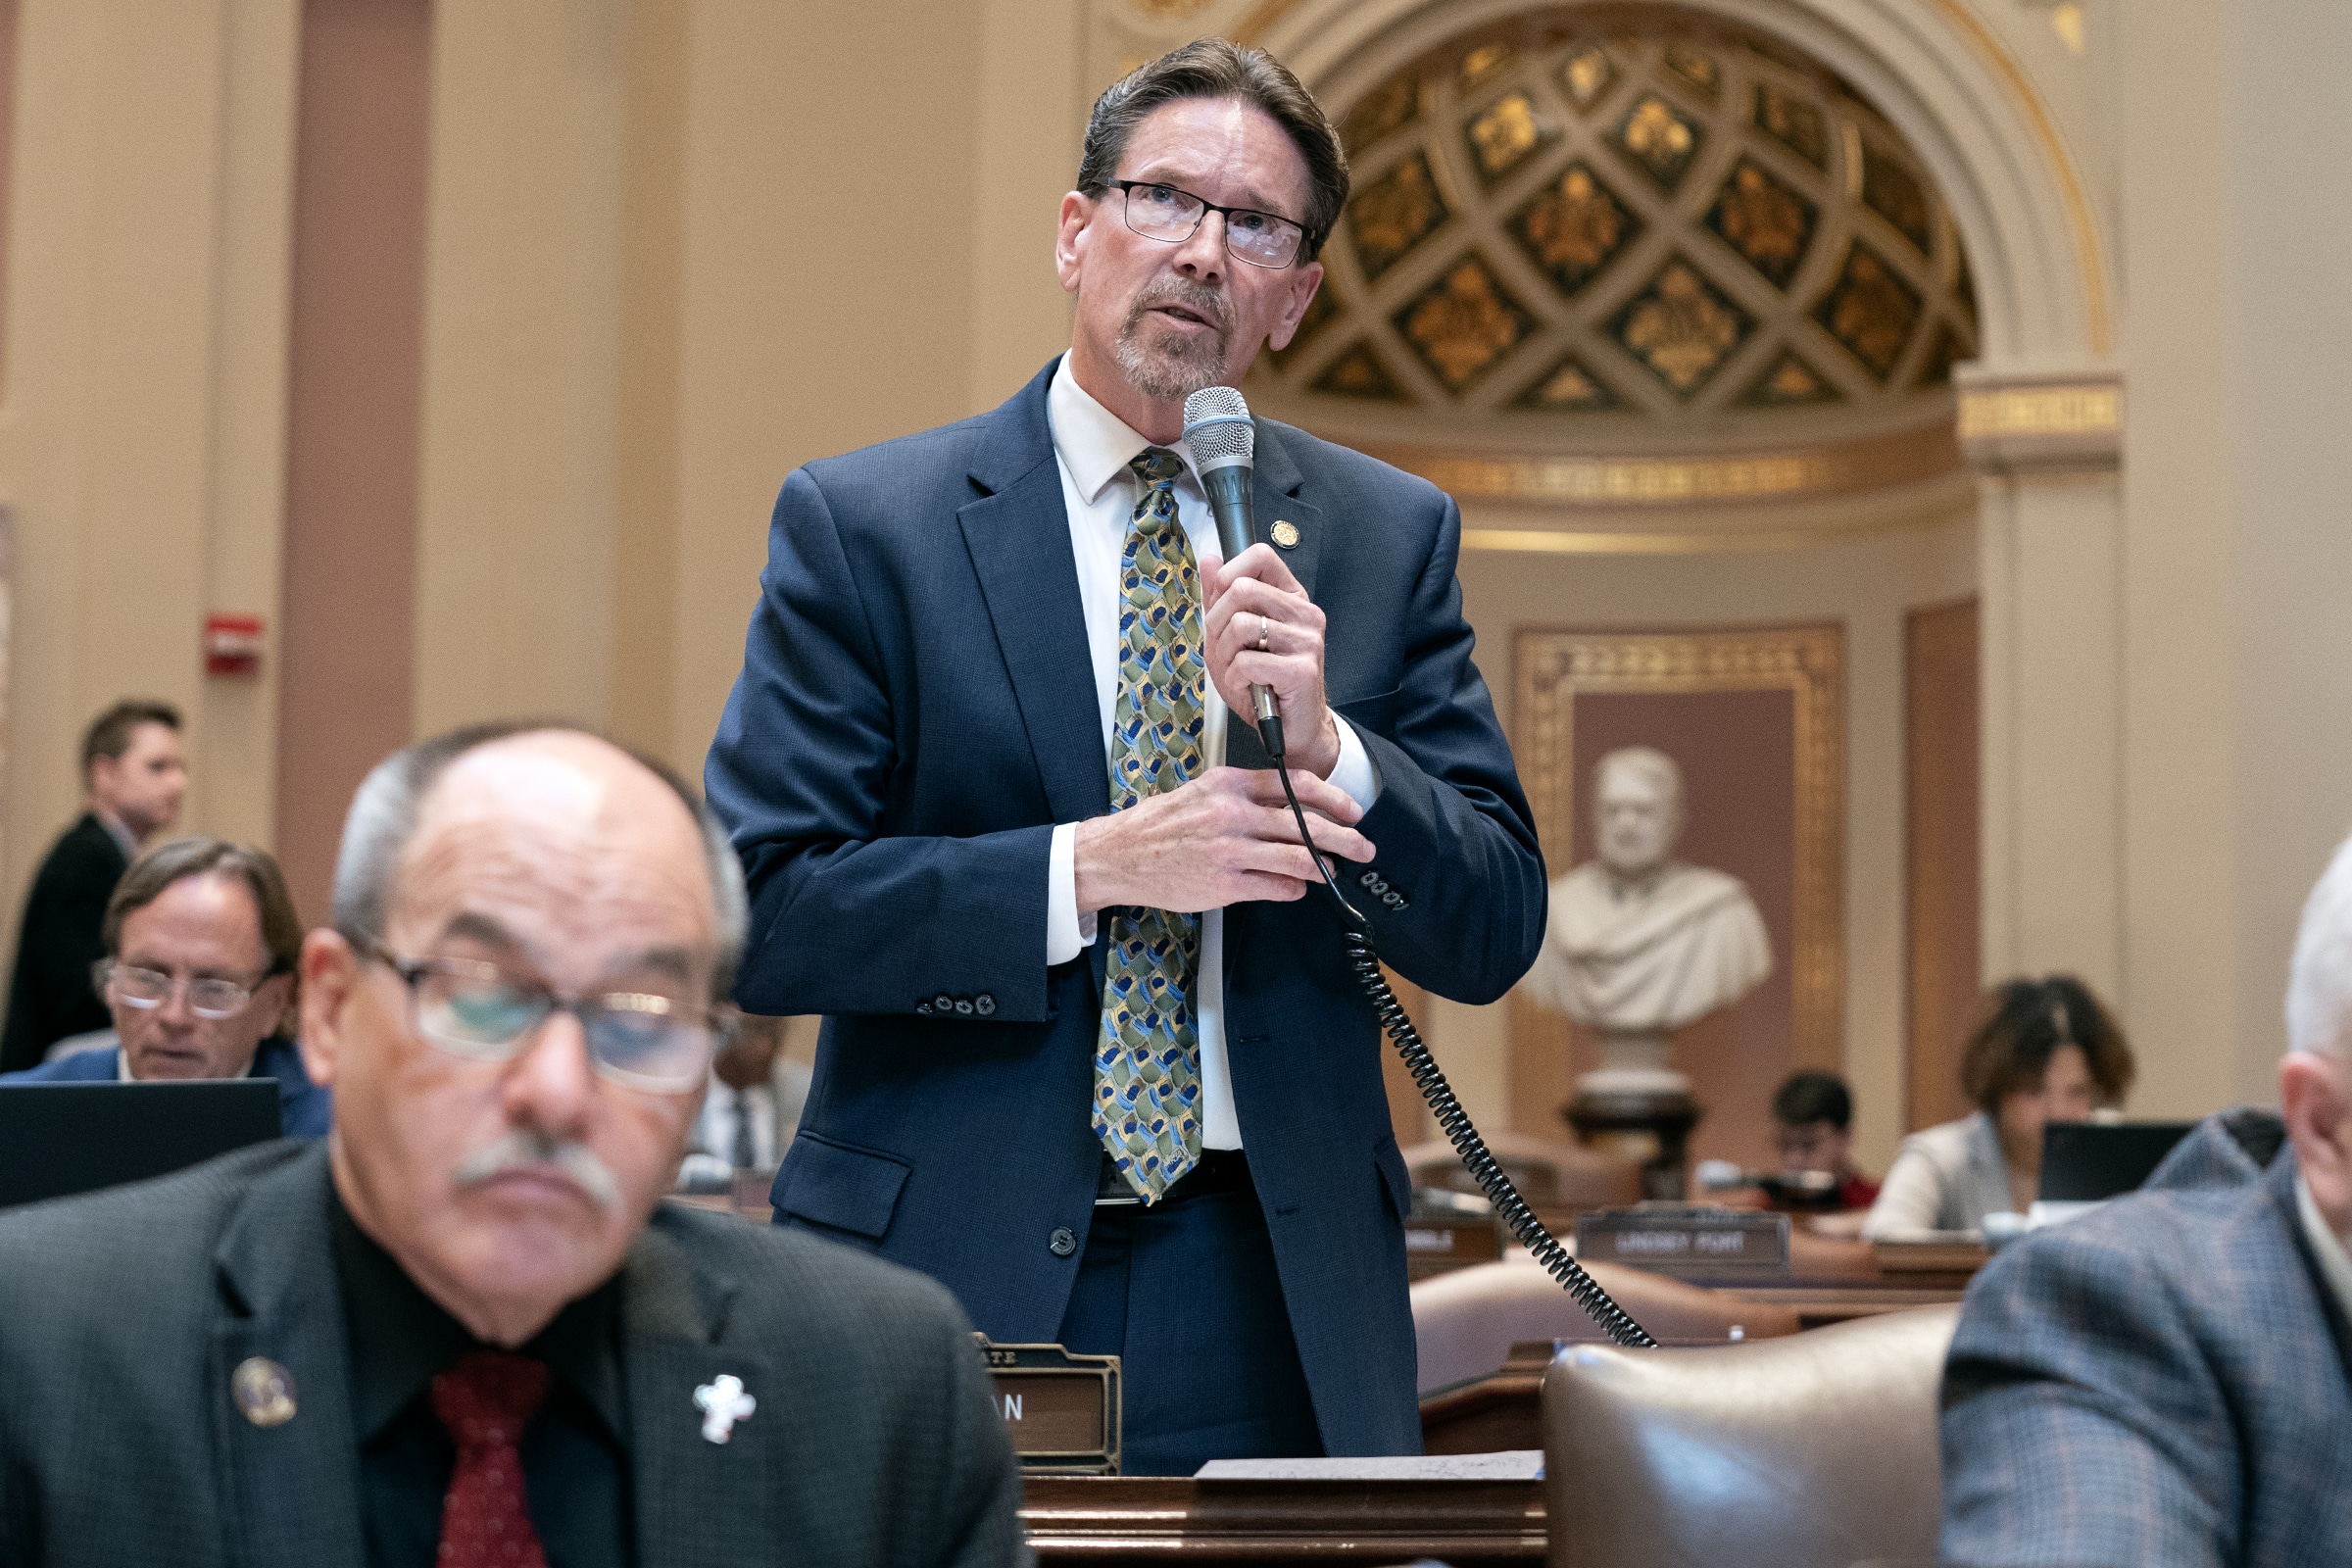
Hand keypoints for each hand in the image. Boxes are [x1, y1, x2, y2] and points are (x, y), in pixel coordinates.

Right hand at [1074, 766, 1373, 913]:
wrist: (1119, 855)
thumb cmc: (1160, 825)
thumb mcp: (1202, 792)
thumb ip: (1244, 794)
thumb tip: (1290, 804)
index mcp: (1228, 784)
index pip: (1294, 785)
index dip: (1332, 798)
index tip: (1352, 810)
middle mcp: (1232, 814)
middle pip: (1305, 823)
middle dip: (1344, 837)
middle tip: (1363, 846)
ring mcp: (1229, 851)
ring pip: (1297, 858)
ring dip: (1324, 866)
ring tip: (1336, 870)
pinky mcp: (1225, 885)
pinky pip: (1276, 887)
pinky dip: (1295, 888)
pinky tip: (1299, 888)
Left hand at [1204, 543, 1339, 776]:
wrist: (1291, 730)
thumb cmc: (1263, 683)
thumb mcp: (1231, 637)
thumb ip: (1220, 598)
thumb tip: (1209, 559)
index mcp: (1290, 598)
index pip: (1261, 556)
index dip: (1229, 575)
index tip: (1221, 603)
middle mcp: (1304, 613)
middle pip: (1242, 589)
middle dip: (1217, 623)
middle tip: (1226, 650)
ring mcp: (1307, 640)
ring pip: (1241, 625)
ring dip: (1225, 655)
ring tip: (1238, 671)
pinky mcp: (1302, 670)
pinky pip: (1247, 661)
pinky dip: (1235, 678)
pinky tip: (1247, 687)